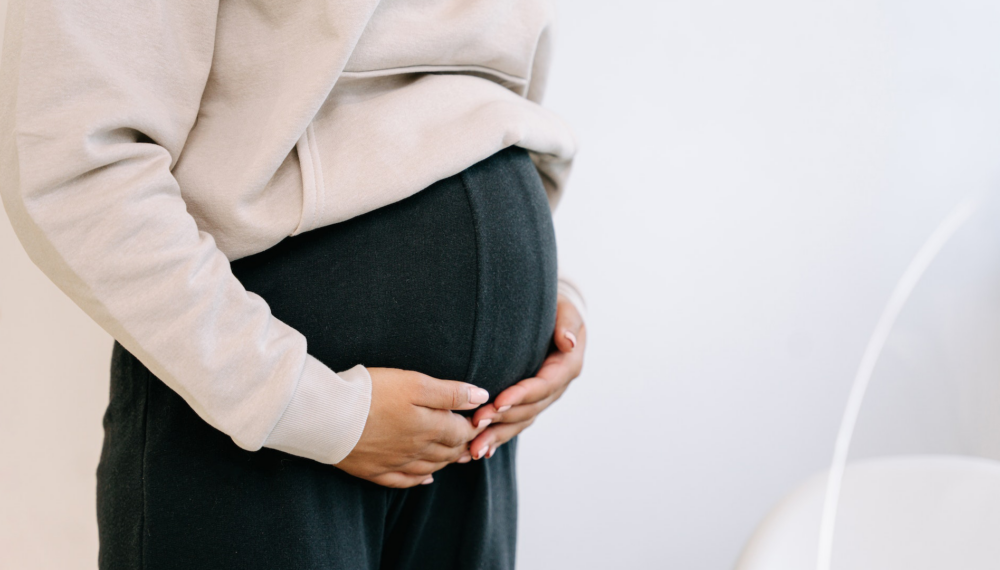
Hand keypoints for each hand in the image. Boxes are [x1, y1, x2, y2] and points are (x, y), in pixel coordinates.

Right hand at [335, 367, 490, 487]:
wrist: (328, 416)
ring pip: (431, 467)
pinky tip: (426, 478)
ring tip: (457, 456)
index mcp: (430, 428)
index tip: (480, 420)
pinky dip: (420, 480)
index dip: (474, 426)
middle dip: (463, 445)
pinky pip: (404, 482)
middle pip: (449, 452)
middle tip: (473, 440)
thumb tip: (482, 397)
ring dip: (446, 461)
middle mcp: (417, 450)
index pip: (462, 432)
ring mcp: (396, 463)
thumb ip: (450, 392)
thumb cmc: (372, 393)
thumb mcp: (415, 383)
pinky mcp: (374, 471)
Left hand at [468, 294, 585, 459]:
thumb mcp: (567, 310)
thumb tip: (568, 342)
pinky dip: (498, 437)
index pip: (543, 386)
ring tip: (473, 448)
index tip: (498, 401)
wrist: (555, 316)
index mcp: (566, 367)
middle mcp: (555, 388)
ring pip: (520, 422)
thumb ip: (567, 324)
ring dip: (497, 436)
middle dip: (502, 419)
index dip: (521, 395)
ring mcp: (542, 398)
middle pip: (529, 410)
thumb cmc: (559, 307)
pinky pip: (514, 423)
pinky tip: (479, 450)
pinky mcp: (529, 403)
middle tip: (475, 424)